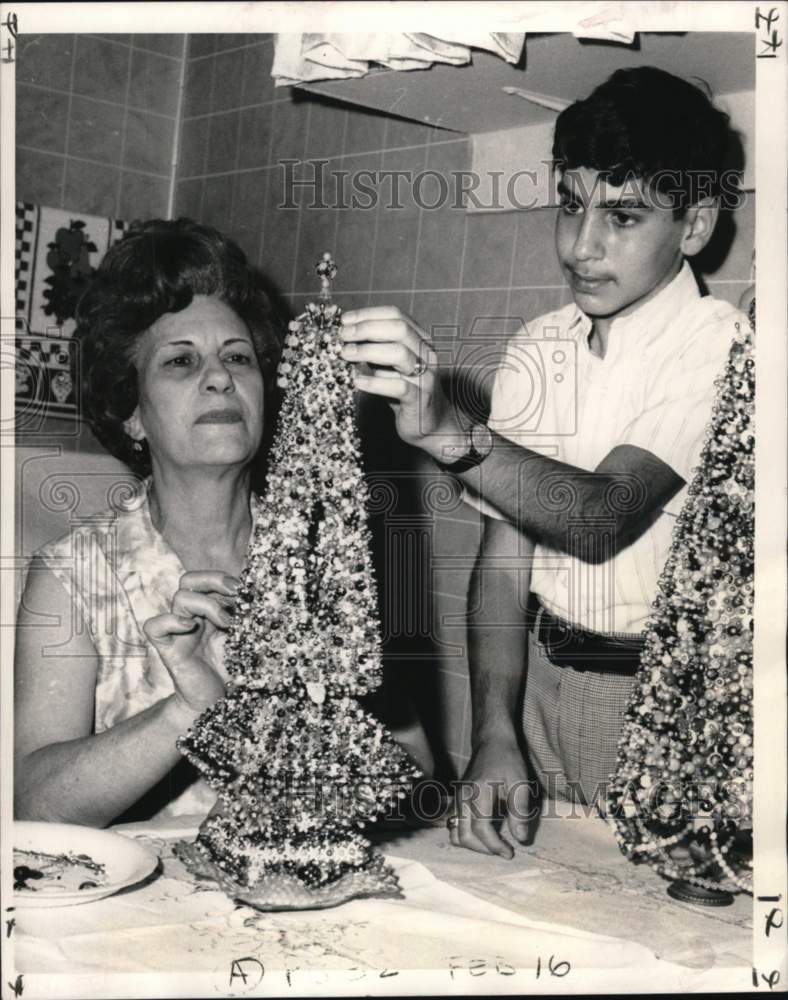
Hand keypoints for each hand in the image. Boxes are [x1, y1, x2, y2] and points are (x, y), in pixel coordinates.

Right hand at [143, 571, 237, 717]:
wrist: (219, 704)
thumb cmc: (235, 672)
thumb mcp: (248, 639)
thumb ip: (251, 619)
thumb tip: (268, 598)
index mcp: (211, 611)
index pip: (208, 579)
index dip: (225, 579)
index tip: (246, 591)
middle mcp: (193, 617)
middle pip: (189, 580)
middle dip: (214, 580)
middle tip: (235, 594)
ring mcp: (179, 632)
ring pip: (180, 597)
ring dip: (207, 605)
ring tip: (227, 623)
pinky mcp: (169, 650)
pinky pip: (154, 626)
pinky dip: (170, 621)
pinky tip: (190, 628)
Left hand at [340, 306, 460, 454]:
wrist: (429, 424)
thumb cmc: (405, 391)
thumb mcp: (388, 365)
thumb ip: (374, 349)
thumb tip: (345, 334)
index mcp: (420, 340)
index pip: (396, 315)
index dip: (368, 314)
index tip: (345, 320)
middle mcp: (427, 354)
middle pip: (399, 329)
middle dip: (367, 329)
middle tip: (343, 336)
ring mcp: (426, 376)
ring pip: (400, 353)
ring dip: (368, 351)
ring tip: (346, 354)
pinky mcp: (421, 400)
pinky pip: (399, 386)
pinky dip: (375, 383)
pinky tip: (358, 382)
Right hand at [449, 739, 533, 857]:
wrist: (492, 741)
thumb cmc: (507, 759)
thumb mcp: (520, 782)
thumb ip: (519, 811)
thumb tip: (520, 838)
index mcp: (478, 793)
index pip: (481, 830)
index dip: (495, 846)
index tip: (510, 853)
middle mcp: (462, 798)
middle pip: (464, 836)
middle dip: (484, 849)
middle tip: (503, 850)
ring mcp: (456, 799)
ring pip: (455, 833)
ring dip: (473, 844)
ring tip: (493, 844)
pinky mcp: (457, 799)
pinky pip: (454, 825)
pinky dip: (467, 835)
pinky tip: (485, 833)